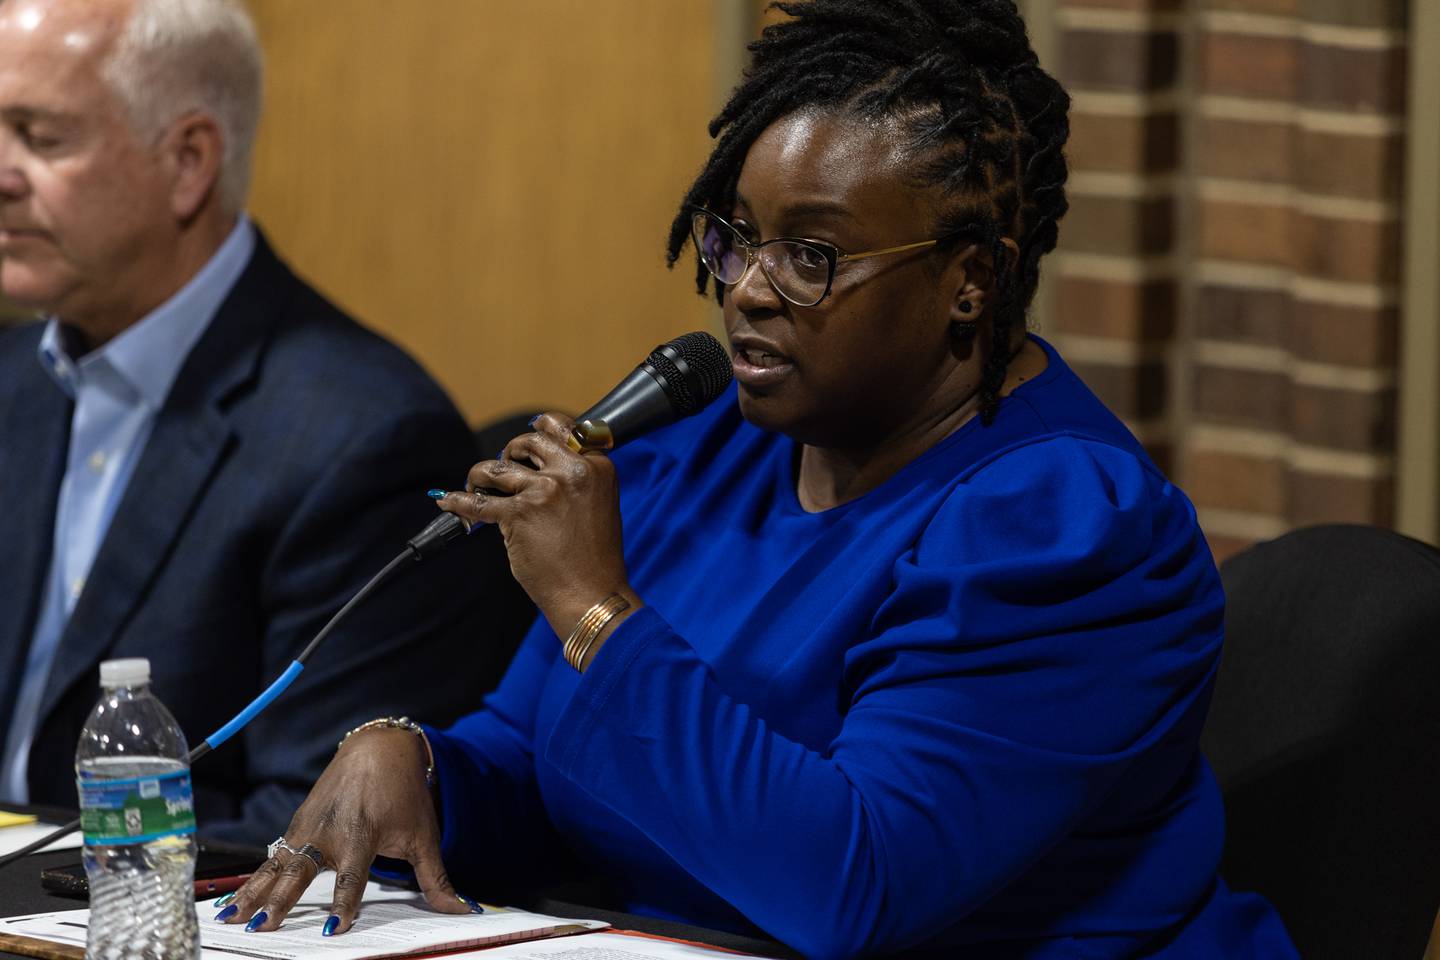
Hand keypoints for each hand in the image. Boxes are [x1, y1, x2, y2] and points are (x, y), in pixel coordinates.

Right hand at [219, 728, 470, 933]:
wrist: (380, 748)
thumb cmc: (405, 795)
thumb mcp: (424, 836)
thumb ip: (437, 879)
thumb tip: (464, 911)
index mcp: (363, 834)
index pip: (352, 877)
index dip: (345, 902)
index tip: (336, 927)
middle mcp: (330, 831)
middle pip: (301, 872)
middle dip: (280, 900)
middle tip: (261, 927)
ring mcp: (308, 826)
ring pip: (277, 864)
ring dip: (253, 892)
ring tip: (230, 919)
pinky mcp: (297, 824)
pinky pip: (271, 856)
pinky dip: (251, 879)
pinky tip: (231, 903)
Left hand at [437, 413, 640, 640]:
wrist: (592, 594)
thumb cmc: (595, 558)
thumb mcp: (598, 504)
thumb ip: (576, 480)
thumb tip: (537, 467)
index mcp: (597, 466)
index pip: (561, 427)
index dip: (538, 430)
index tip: (526, 439)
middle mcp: (571, 472)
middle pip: (527, 441)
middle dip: (509, 453)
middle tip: (503, 471)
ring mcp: (544, 491)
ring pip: (496, 468)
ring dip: (481, 476)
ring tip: (478, 487)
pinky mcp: (518, 515)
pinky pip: (477, 502)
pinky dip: (457, 501)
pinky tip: (446, 501)